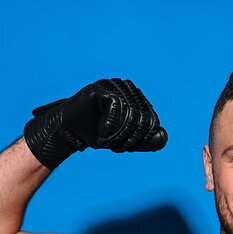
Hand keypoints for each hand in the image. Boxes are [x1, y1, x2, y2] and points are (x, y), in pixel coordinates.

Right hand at [24, 78, 167, 167]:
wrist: (69, 133)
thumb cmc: (96, 134)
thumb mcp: (125, 141)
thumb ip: (146, 141)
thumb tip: (163, 135)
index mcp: (136, 98)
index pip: (152, 121)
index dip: (141, 140)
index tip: (125, 148)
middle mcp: (127, 88)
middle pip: (144, 119)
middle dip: (130, 140)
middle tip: (115, 147)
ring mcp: (113, 85)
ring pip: (132, 115)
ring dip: (119, 136)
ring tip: (106, 140)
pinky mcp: (100, 87)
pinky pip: (117, 108)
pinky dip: (110, 126)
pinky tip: (100, 131)